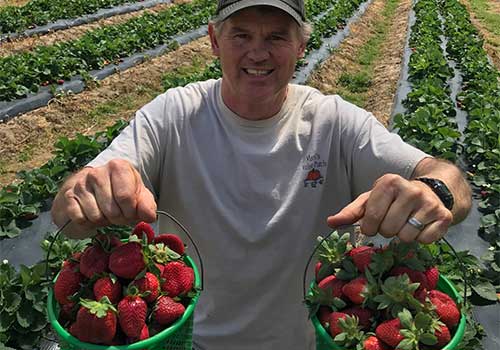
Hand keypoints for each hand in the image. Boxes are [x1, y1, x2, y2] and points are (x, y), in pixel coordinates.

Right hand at [51, 159, 156, 238]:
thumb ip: (147, 205)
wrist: (90, 190)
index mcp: (118, 167)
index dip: (131, 212)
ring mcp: (80, 184)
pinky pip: (80, 219)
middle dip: (118, 219)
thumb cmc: (118, 192)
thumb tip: (149, 216)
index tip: (131, 213)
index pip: (126, 197)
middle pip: (112, 210)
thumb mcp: (138, 195)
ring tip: (105, 212)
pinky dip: (88, 223)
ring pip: (96, 216)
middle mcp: (97, 172)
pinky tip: (91, 214)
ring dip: (103, 221)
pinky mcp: (68, 196)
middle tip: (118, 215)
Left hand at [327, 174, 452, 243]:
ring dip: (403, 236)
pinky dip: (421, 239)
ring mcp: (429, 203)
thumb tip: (330, 222)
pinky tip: (421, 226)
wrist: (431, 192)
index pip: (371, 218)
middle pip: (388, 230)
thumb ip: (350, 212)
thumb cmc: (393, 199)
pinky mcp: (444, 216)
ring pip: (406, 237)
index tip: (374, 223)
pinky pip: (425, 240)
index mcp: (388, 182)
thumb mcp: (370, 200)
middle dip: (387, 231)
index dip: (370, 227)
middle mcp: (410, 190)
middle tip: (393, 221)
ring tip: (407, 223)